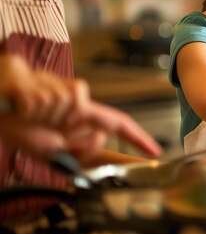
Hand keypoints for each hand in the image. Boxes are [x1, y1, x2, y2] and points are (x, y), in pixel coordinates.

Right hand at [0, 55, 161, 160]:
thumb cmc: (23, 126)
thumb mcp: (53, 150)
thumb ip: (78, 149)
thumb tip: (100, 136)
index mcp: (83, 117)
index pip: (118, 124)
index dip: (137, 138)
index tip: (155, 151)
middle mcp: (80, 101)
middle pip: (94, 122)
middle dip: (77, 136)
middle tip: (48, 132)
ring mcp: (64, 90)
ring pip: (68, 110)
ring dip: (45, 117)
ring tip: (29, 113)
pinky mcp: (47, 82)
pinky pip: (45, 101)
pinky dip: (31, 107)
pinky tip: (22, 102)